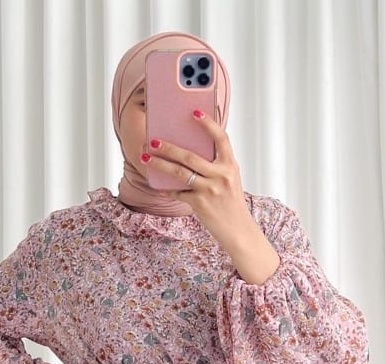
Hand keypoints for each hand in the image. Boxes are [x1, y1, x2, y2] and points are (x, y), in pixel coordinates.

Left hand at [142, 111, 280, 284]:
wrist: (238, 230)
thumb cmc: (230, 202)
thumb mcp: (229, 180)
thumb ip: (214, 165)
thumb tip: (186, 152)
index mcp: (230, 165)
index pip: (220, 138)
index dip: (208, 123)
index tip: (194, 111)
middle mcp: (221, 175)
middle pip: (190, 156)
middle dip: (169, 146)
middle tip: (153, 140)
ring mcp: (210, 189)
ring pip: (179, 172)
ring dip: (160, 164)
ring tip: (146, 157)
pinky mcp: (200, 203)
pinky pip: (178, 192)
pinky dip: (167, 189)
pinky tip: (158, 186)